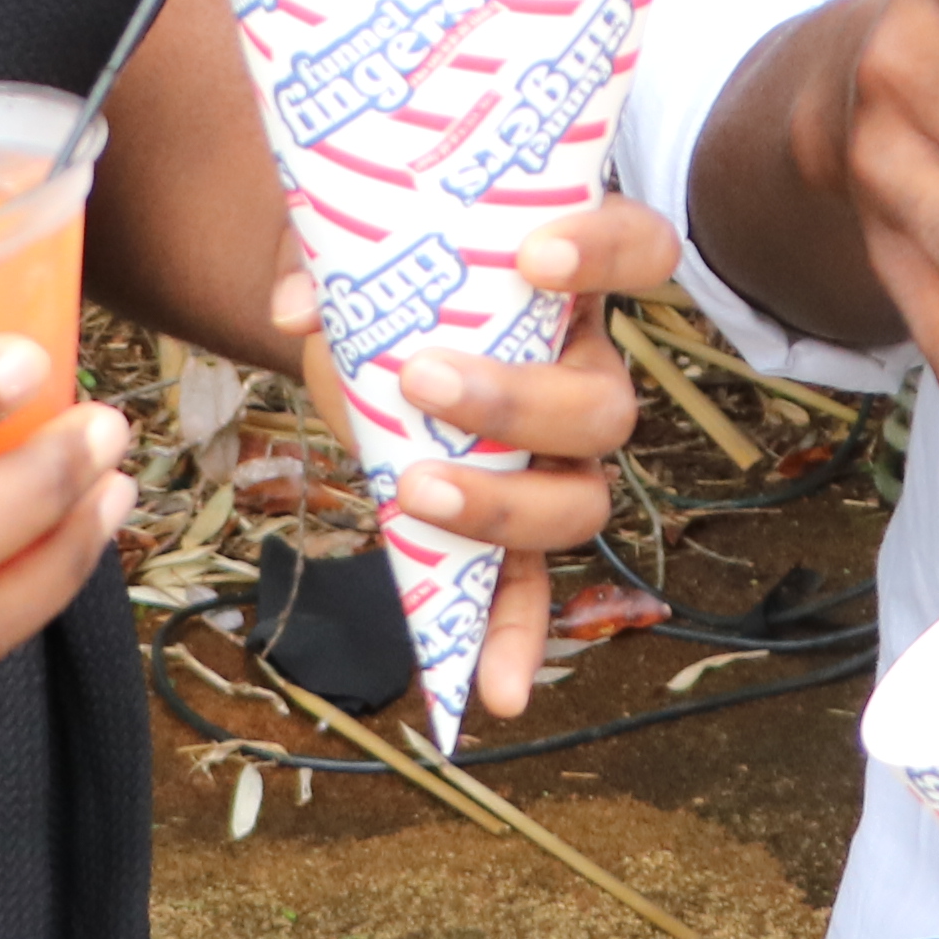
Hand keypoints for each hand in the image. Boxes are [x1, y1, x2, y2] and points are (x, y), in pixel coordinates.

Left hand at [259, 197, 687, 717]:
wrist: (366, 326)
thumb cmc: (393, 268)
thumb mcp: (361, 242)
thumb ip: (329, 252)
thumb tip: (295, 307)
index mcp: (570, 286)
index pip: (643, 249)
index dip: (608, 253)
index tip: (537, 256)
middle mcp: (587, 373)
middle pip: (607, 404)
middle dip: (519, 400)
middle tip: (422, 376)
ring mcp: (560, 460)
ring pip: (581, 500)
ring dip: (504, 507)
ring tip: (415, 493)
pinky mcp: (514, 530)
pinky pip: (534, 591)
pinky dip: (515, 640)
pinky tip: (495, 695)